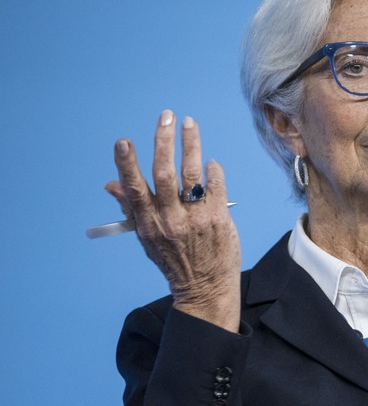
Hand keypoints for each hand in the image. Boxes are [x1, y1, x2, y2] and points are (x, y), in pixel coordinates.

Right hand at [105, 110, 241, 331]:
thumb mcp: (147, 239)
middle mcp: (170, 220)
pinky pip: (215, 186)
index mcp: (148, 224)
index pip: (134, 189)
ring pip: (192, 174)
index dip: (127, 164)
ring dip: (191, 145)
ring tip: (189, 124)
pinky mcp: (218, 218)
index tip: (124, 142)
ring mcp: (196, 219)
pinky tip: (210, 162)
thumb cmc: (175, 260)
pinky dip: (213, 170)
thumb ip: (132, 209)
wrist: (205, 288)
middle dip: (163, 141)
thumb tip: (111, 184)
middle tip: (165, 117)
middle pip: (164, 174)